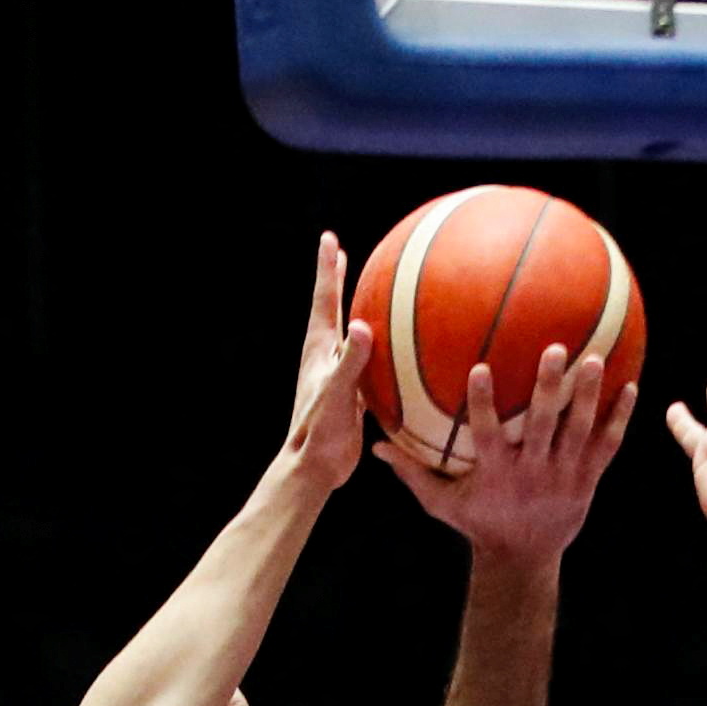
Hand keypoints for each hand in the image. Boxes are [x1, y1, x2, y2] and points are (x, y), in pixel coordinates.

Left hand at [282, 233, 376, 492]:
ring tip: (362, 292)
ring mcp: (336, 375)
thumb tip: (362, 325)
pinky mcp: (349, 394)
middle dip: (335, 279)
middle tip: (339, 251)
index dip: (327, 268)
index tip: (329, 238)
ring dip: (354, 310)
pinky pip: (365, 361)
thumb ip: (350, 361)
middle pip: (331, 308)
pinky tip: (391, 350)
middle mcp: (325, 357)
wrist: (315, 467)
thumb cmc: (322, 431)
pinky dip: (376, 348)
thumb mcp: (338, 394)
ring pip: (348, 334)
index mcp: (319, 350)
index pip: (324, 299)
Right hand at [373, 346, 635, 563]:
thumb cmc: (478, 523)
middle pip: (542, 426)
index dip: (484, 404)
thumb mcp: (442, 503)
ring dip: (587, 396)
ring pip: (578, 432)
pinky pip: (607, 446)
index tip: (479, 369)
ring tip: (594, 360)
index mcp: (496, 474)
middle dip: (548, 388)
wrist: (524, 559)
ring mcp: (564, 477)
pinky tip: (630, 385)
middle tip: (554, 349)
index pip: (487, 435)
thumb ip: (412, 472)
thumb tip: (373, 446)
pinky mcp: (587, 480)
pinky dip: (619, 418)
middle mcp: (532, 473)